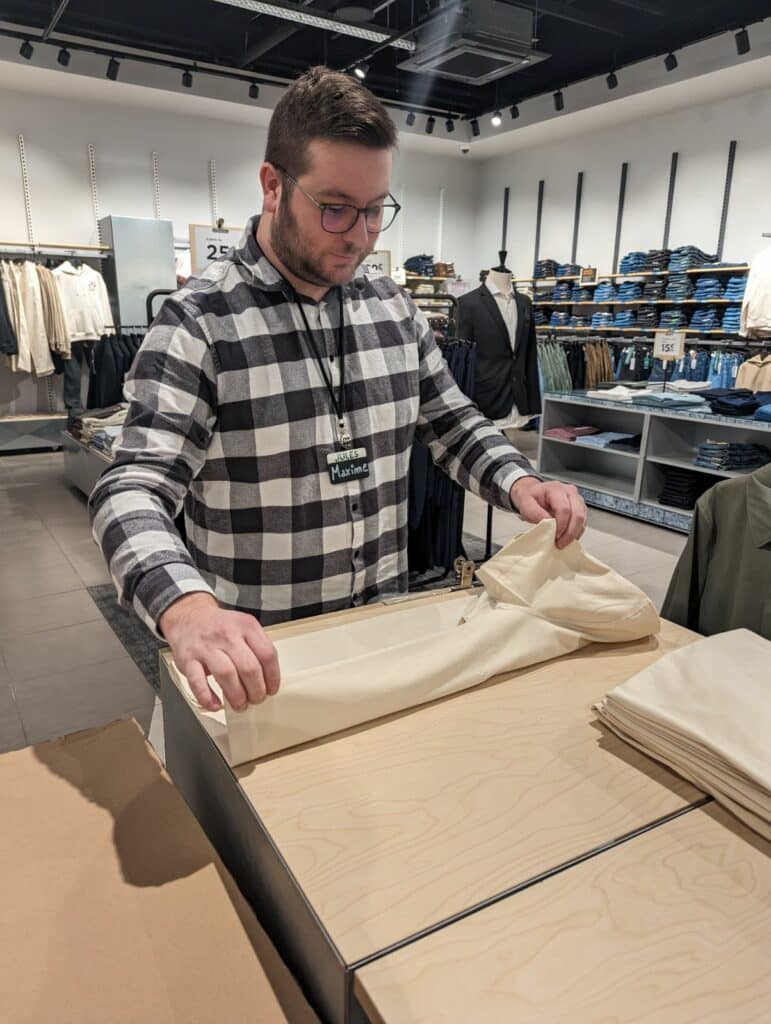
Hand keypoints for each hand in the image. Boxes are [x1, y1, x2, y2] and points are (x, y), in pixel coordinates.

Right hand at [159, 593, 279, 711]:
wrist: (188, 617)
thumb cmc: (219, 627)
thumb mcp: (244, 627)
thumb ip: (256, 648)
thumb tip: (268, 679)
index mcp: (246, 626)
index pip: (267, 654)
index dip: (273, 677)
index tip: (271, 689)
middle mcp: (227, 634)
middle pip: (249, 667)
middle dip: (256, 690)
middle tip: (256, 699)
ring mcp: (206, 646)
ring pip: (226, 674)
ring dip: (236, 696)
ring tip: (240, 704)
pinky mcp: (188, 659)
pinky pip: (198, 682)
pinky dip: (207, 697)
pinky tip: (215, 705)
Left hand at [510, 477, 587, 549]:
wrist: (532, 493)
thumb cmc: (529, 497)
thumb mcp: (525, 504)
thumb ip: (535, 513)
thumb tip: (549, 524)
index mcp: (555, 489)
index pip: (564, 508)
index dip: (561, 525)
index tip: (555, 536)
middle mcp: (569, 492)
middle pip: (577, 514)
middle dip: (570, 532)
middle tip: (560, 543)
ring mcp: (576, 499)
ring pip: (582, 519)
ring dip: (574, 533)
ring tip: (563, 542)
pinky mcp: (579, 507)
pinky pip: (583, 522)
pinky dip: (576, 532)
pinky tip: (567, 537)